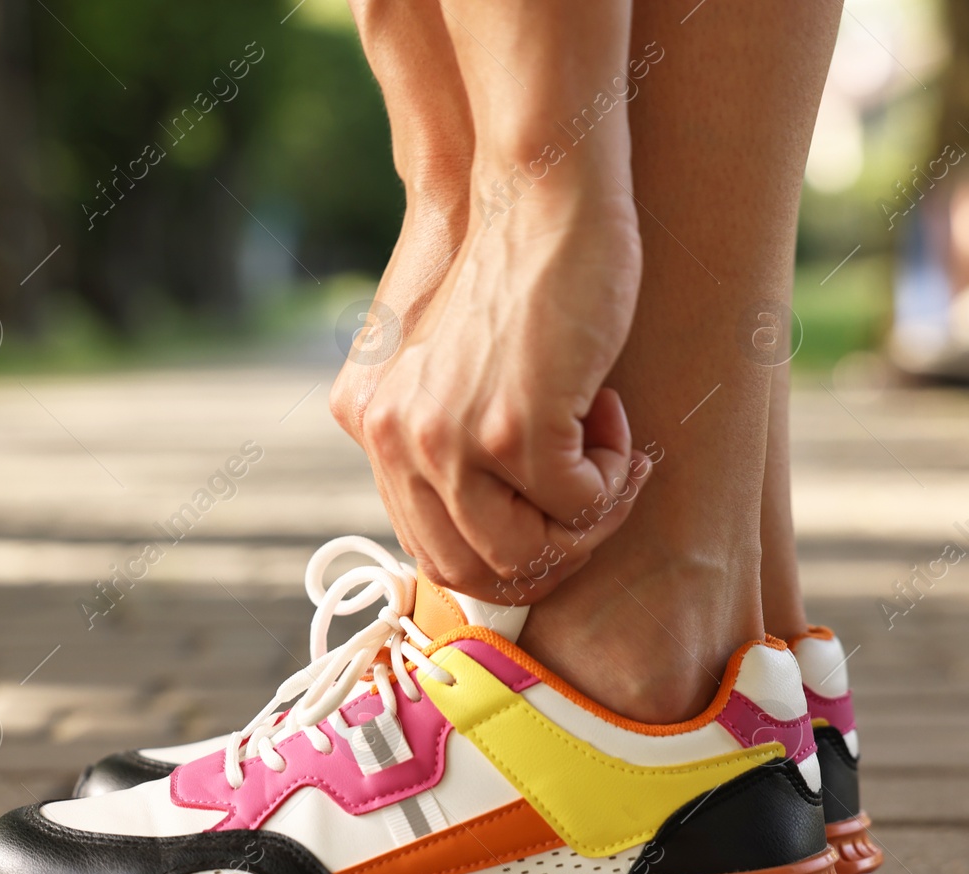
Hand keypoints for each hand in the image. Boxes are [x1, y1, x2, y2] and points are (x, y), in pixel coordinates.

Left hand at [359, 188, 649, 603]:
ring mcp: (450, 439)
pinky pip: (580, 505)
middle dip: (546, 553)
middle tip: (593, 499)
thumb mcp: (444, 359)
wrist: (534, 190)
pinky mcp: (515, 428)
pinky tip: (614, 413)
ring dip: (585, 520)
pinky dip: (614, 477)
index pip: (426, 547)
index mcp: (372, 426)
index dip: (499, 551)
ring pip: (526, 553)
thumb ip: (439, 427)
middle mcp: (397, 441)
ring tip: (607, 454)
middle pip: (470, 569)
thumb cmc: (506, 265)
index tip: (550, 516)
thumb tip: (485, 514)